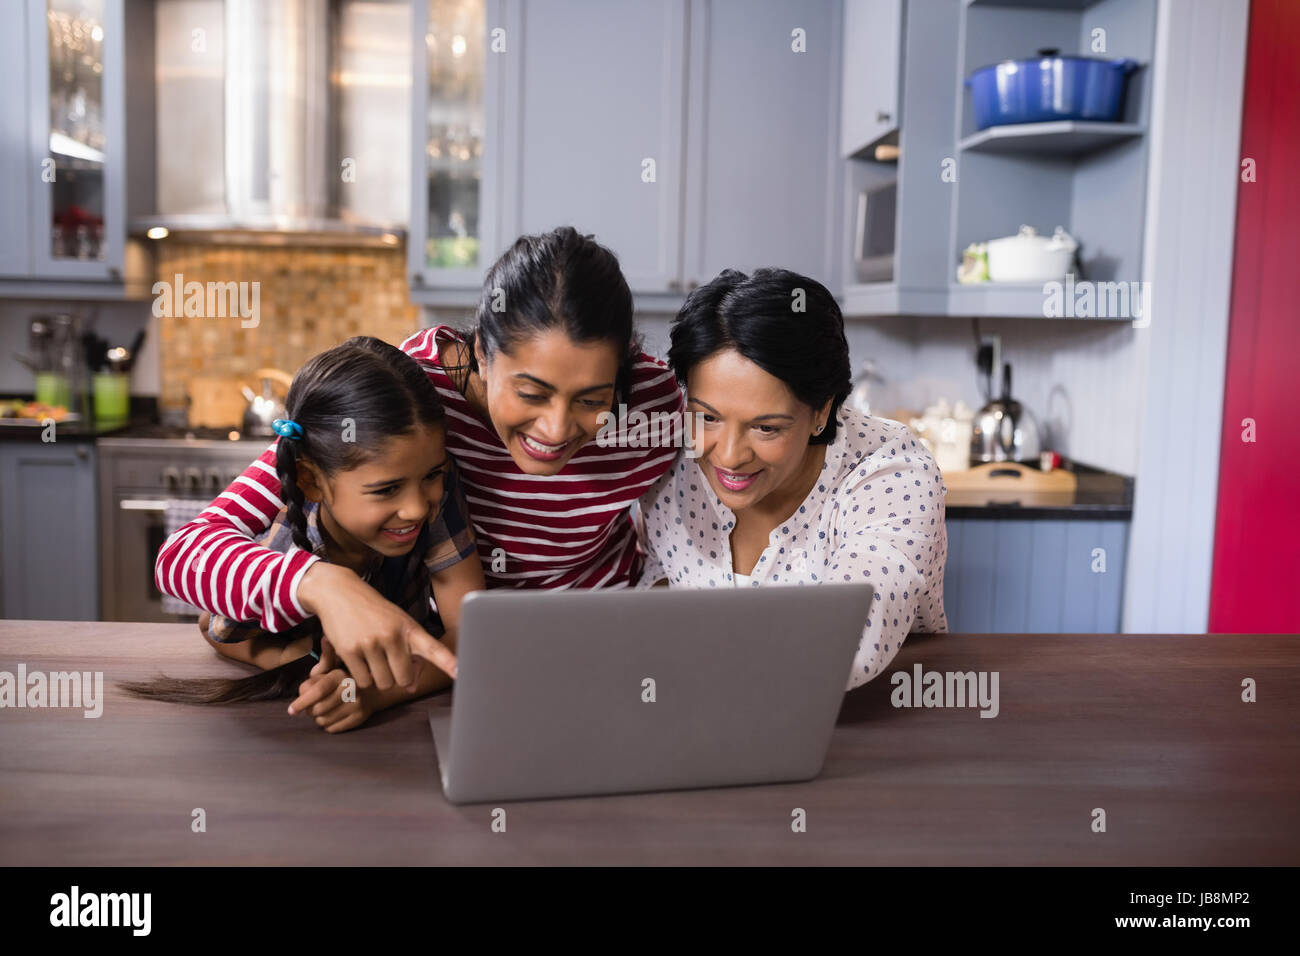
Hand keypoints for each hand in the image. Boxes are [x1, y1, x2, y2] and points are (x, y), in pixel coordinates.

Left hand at [287, 664, 376, 733]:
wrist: (373, 690)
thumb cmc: (342, 681)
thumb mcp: (330, 670)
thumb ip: (318, 669)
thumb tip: (317, 657)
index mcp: (340, 675)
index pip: (318, 691)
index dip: (302, 702)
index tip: (291, 710)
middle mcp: (351, 689)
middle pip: (318, 709)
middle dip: (309, 710)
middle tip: (312, 706)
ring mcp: (357, 704)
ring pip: (323, 720)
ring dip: (318, 718)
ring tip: (323, 710)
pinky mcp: (359, 718)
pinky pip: (332, 728)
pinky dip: (328, 725)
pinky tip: (333, 716)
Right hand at [296, 563, 455, 690]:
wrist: (339, 592)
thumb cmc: (374, 613)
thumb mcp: (397, 625)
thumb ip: (409, 655)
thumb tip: (411, 688)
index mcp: (409, 627)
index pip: (432, 647)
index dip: (447, 661)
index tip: (460, 672)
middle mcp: (392, 635)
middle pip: (404, 679)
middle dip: (398, 677)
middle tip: (389, 662)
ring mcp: (370, 643)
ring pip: (383, 683)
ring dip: (379, 678)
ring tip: (373, 658)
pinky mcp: (349, 650)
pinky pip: (363, 681)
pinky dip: (362, 677)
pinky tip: (359, 659)